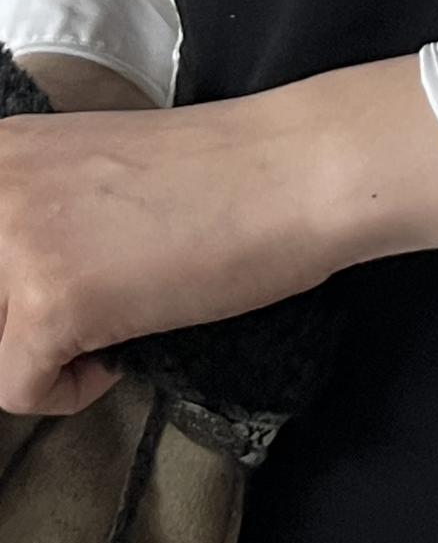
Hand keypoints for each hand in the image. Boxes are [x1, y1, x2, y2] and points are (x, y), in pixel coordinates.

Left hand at [0, 54, 437, 416]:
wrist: (302, 169)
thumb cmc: (227, 171)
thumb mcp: (97, 170)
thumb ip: (39, 206)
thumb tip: (27, 268)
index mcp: (0, 152)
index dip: (18, 289)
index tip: (66, 282)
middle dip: (25, 321)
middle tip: (93, 309)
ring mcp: (16, 244)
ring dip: (41, 352)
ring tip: (109, 325)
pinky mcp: (49, 303)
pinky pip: (17, 389)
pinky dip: (72, 390)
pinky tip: (123, 350)